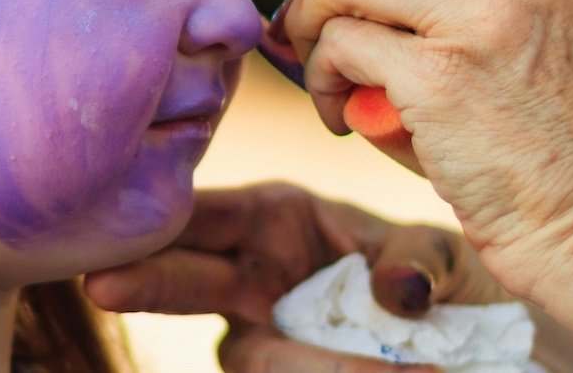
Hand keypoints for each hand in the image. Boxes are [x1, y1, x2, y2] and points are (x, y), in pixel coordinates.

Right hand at [85, 182, 505, 372]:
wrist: (472, 339)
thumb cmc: (437, 274)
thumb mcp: (441, 251)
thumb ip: (419, 260)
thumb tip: (398, 296)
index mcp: (272, 217)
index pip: (204, 214)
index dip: (163, 221)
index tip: (129, 223)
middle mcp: (249, 272)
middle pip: (184, 278)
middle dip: (144, 281)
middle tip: (100, 286)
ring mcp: (261, 333)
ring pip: (252, 356)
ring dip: (308, 366)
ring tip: (402, 367)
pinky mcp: (285, 369)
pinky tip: (393, 372)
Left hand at [279, 0, 572, 302]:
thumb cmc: (556, 154)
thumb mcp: (529, 42)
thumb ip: (452, 4)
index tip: (352, 19)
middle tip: (326, 55)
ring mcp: (484, 14)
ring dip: (316, 29)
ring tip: (334, 88)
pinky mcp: (440, 72)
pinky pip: (339, 43)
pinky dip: (321, 78)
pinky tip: (343, 120)